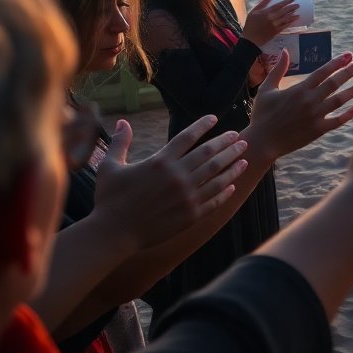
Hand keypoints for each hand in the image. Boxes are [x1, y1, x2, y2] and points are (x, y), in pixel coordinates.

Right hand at [91, 116, 245, 248]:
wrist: (113, 233)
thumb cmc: (109, 199)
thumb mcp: (109, 167)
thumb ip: (119, 142)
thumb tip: (121, 121)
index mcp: (160, 162)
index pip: (187, 137)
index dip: (202, 125)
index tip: (214, 118)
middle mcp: (178, 176)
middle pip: (209, 154)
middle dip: (226, 143)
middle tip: (239, 136)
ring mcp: (187, 196)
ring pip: (217, 176)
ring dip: (233, 164)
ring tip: (244, 157)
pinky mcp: (191, 215)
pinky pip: (214, 199)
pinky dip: (225, 191)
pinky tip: (233, 184)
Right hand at [241, 0, 298, 47]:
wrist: (251, 39)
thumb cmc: (251, 24)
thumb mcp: (254, 11)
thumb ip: (263, 3)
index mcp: (266, 12)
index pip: (279, 5)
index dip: (287, 1)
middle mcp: (272, 18)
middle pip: (284, 11)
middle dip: (292, 7)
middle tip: (298, 5)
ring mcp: (275, 25)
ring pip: (286, 19)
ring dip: (293, 15)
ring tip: (298, 12)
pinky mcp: (276, 31)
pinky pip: (285, 26)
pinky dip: (290, 22)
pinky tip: (294, 20)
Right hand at [242, 50, 352, 161]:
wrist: (262, 141)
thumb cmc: (262, 114)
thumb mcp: (266, 89)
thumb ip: (278, 69)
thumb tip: (285, 50)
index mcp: (299, 89)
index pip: (323, 72)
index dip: (337, 63)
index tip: (348, 55)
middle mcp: (310, 101)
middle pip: (334, 83)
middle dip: (349, 72)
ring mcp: (316, 116)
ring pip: (339, 101)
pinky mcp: (318, 130)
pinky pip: (337, 121)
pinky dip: (348, 115)